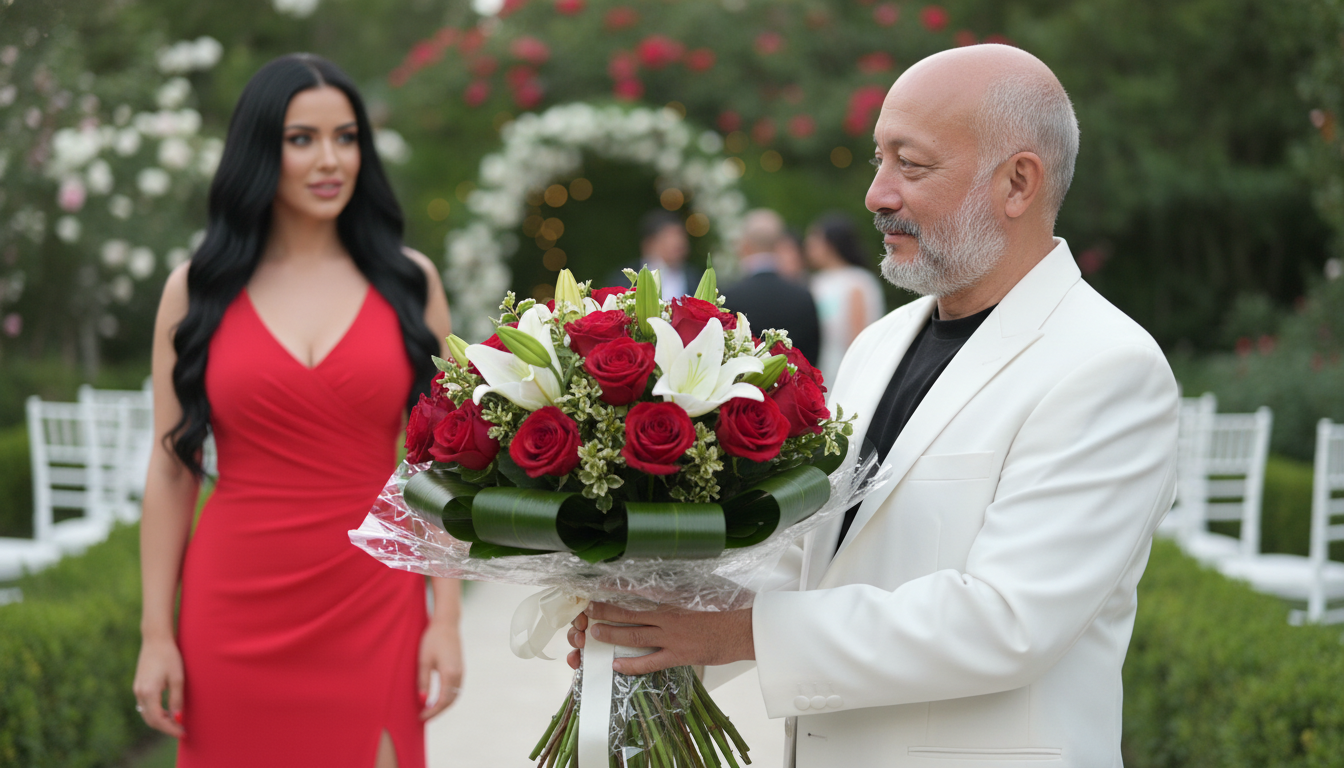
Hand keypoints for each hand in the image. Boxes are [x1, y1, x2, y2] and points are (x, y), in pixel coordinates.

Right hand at [132, 636, 185, 737]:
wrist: (156, 639)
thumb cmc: (169, 656)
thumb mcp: (177, 677)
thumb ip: (176, 698)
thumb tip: (177, 717)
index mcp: (149, 692)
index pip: (158, 719)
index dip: (170, 729)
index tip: (183, 733)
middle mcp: (139, 693)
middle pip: (150, 720)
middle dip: (165, 727)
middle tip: (181, 730)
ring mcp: (137, 689)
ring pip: (146, 714)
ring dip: (160, 721)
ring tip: (176, 722)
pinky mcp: (138, 686)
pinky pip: (145, 706)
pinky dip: (155, 712)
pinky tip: (167, 711)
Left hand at [417, 618, 463, 720]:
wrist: (446, 624)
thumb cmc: (432, 640)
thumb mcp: (424, 661)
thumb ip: (424, 682)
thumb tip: (423, 700)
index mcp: (450, 674)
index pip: (443, 701)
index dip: (432, 711)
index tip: (421, 717)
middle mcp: (459, 675)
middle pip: (451, 701)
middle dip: (438, 711)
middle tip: (424, 717)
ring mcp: (461, 671)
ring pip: (455, 695)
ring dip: (443, 705)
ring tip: (429, 710)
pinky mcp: (460, 668)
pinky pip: (456, 688)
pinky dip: (447, 697)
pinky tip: (437, 698)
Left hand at [564, 603, 753, 675]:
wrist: (743, 628)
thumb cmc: (725, 608)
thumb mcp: (701, 591)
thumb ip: (679, 590)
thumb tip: (662, 584)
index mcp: (672, 597)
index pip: (637, 591)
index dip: (616, 590)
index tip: (600, 586)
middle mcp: (668, 616)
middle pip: (629, 613)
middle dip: (606, 612)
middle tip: (588, 610)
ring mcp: (672, 637)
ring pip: (634, 636)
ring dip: (612, 635)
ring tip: (594, 634)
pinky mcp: (679, 655)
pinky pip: (650, 662)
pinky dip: (632, 664)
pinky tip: (617, 665)